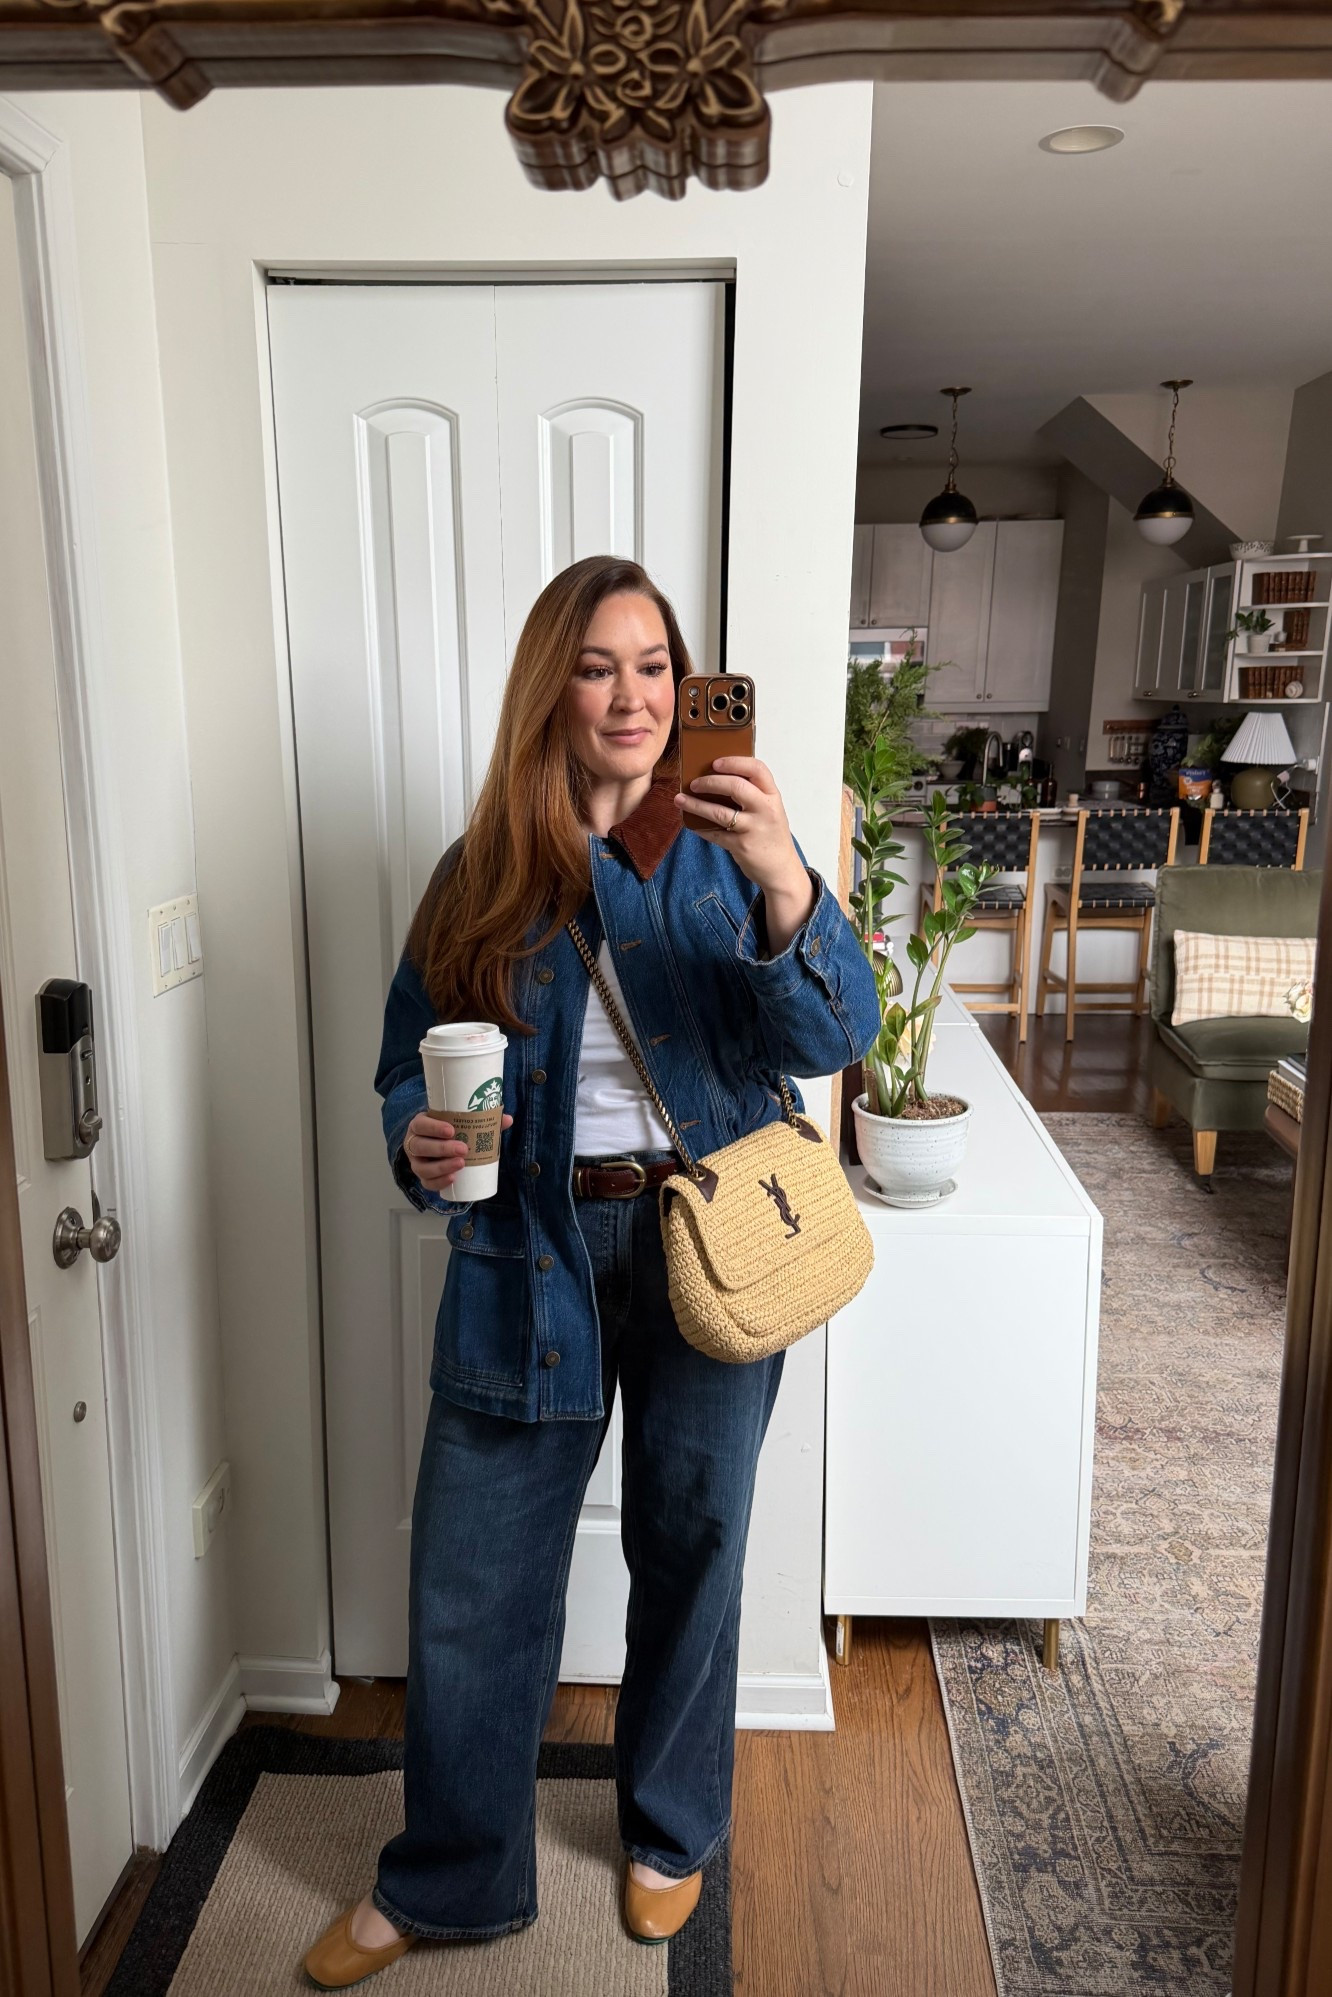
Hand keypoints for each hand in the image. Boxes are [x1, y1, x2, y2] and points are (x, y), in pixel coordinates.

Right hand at [405, 1109, 512, 1191]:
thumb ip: (481, 1119)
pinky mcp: (422, 1176)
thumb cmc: (448, 1130)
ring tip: (461, 1164)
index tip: (452, 1130)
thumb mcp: (458, 1122)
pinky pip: (426, 1183)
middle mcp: (413, 1143)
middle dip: (442, 1148)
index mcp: (420, 1125)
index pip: (420, 1124)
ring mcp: (416, 1161)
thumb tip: (508, 1119)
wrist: (435, 1143)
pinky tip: (452, 1179)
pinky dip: (438, 1183)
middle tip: (463, 1149)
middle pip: (421, 1146)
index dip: (433, 1127)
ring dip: (441, 1167)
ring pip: (421, 1167)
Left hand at [673, 756, 806, 896]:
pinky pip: (715, 834)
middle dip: (710, 782)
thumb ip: (753, 794)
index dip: (734, 762)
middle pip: (736, 787)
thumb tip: (719, 778)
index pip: (757, 769)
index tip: (715, 762)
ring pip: (720, 812)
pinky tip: (692, 824)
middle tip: (694, 783)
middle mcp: (765, 810)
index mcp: (772, 796)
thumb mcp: (770, 810)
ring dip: (696, 805)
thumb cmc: (771, 835)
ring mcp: (753, 828)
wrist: (781, 869)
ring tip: (680, 800)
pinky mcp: (741, 846)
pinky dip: (701, 828)